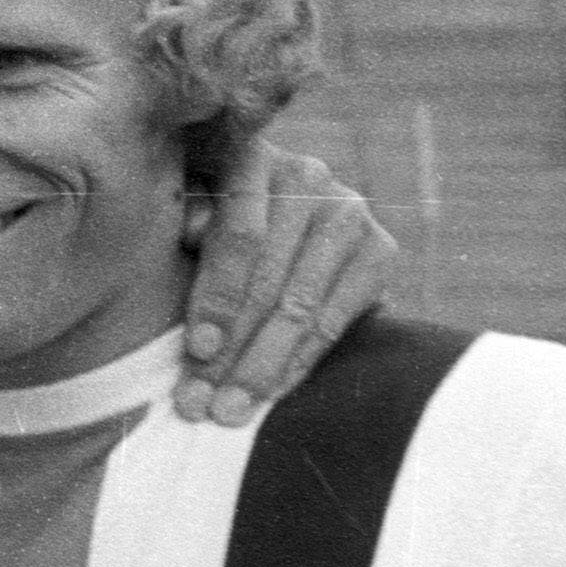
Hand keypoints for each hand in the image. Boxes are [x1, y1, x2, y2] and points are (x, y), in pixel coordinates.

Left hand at [170, 138, 398, 423]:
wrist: (280, 216)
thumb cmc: (205, 216)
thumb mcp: (185, 208)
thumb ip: (185, 215)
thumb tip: (193, 232)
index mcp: (251, 154)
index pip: (240, 237)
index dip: (217, 297)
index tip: (196, 351)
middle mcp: (308, 176)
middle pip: (269, 281)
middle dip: (231, 350)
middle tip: (199, 403)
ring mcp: (349, 211)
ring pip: (300, 307)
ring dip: (261, 368)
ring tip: (228, 412)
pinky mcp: (380, 249)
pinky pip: (333, 320)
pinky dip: (298, 362)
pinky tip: (270, 394)